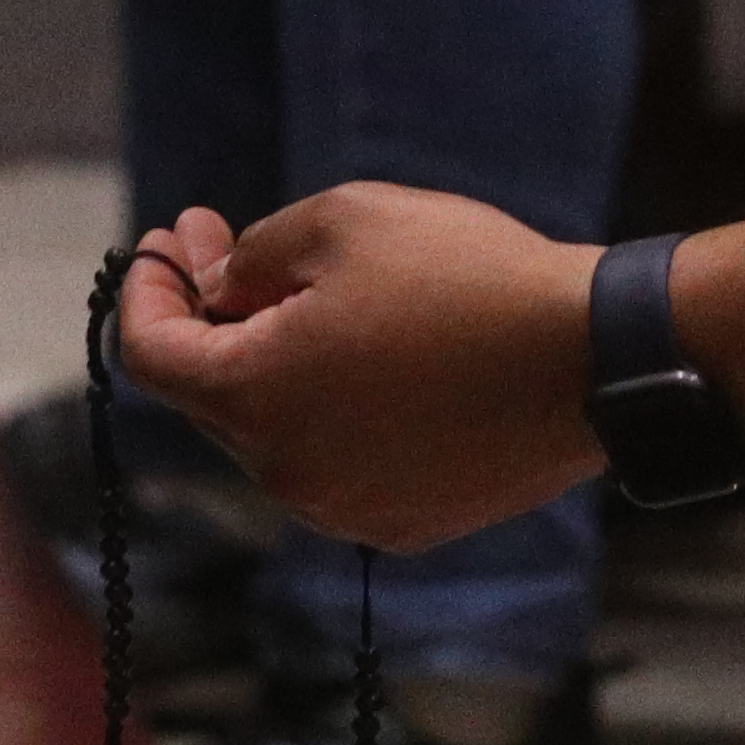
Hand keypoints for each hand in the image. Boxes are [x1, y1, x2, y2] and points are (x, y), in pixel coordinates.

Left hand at [115, 187, 605, 550]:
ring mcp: (345, 510)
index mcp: (252, 399)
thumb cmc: (465, 277)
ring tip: (324, 303)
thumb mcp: (341, 220)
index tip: (171, 239)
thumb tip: (219, 286)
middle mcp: (285, 474)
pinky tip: (383, 364)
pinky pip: (341, 464)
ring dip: (279, 370)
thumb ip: (253, 254)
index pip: (151, 354)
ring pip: (279, 434)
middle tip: (234, 248)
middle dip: (213, 319)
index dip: (150, 289)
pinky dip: (338, 415)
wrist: (594, 359)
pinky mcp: (404, 524)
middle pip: (212, 396)